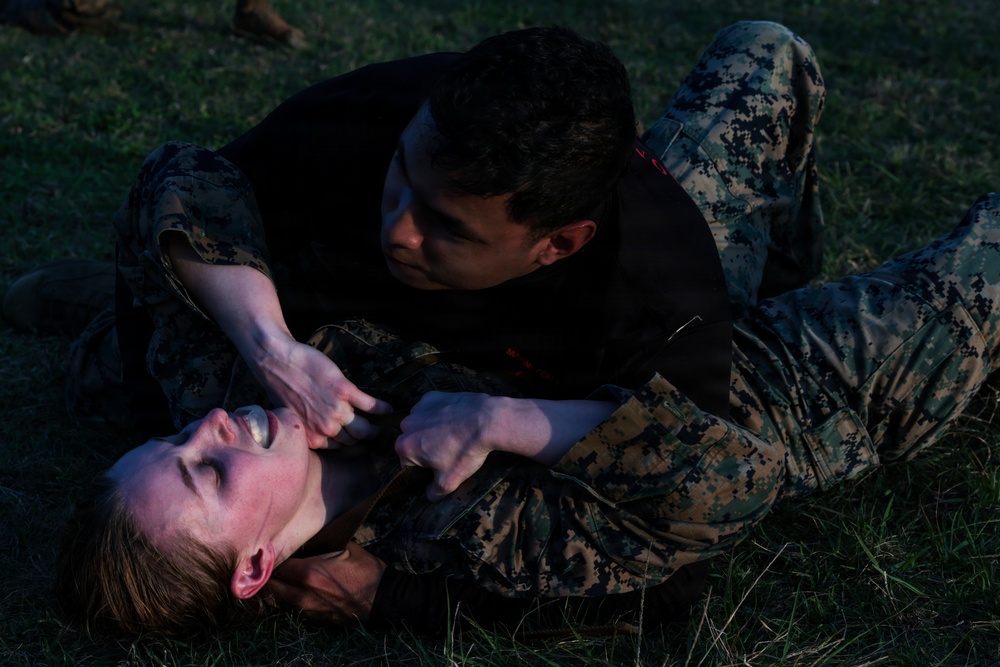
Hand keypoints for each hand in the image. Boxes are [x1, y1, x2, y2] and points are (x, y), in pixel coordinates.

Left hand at [250, 333, 393, 448]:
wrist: (276, 361)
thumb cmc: (280, 386)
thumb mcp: (291, 416)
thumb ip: (308, 427)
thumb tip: (320, 430)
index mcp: (312, 438)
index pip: (340, 447)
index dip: (350, 443)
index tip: (358, 439)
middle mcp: (326, 429)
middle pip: (355, 440)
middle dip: (365, 438)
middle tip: (374, 432)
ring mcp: (336, 411)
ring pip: (365, 429)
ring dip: (376, 427)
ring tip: (383, 423)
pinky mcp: (344, 391)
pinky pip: (370, 405)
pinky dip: (382, 408)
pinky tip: (388, 408)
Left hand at [268, 542, 386, 623]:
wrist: (384, 599)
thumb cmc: (367, 571)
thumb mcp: (347, 548)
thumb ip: (323, 545)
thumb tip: (312, 539)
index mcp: (308, 573)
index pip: (277, 566)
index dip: (275, 558)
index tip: (275, 552)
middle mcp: (302, 594)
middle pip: (274, 586)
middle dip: (272, 576)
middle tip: (274, 566)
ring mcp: (309, 610)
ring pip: (283, 600)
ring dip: (283, 589)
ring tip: (286, 578)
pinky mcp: (317, 620)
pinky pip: (297, 608)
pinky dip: (295, 599)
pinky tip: (302, 591)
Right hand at [395, 391, 499, 501]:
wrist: (487, 421)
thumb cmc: (465, 451)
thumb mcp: (449, 481)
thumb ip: (434, 492)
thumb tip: (429, 496)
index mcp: (404, 447)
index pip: (407, 463)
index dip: (423, 468)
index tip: (438, 467)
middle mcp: (406, 425)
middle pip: (412, 442)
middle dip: (425, 447)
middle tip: (448, 451)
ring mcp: (419, 408)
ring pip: (420, 424)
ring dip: (430, 430)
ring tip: (453, 435)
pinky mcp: (432, 395)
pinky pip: (430, 409)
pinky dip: (438, 414)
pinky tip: (455, 420)